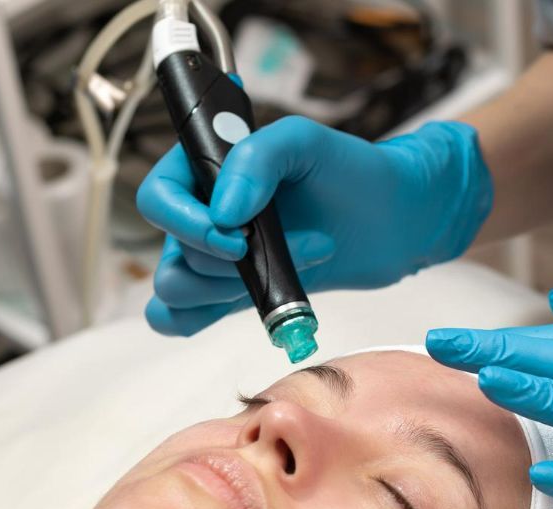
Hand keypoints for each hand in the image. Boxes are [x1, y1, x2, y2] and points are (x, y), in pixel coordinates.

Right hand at [136, 117, 492, 335]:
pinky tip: (247, 306)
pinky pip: (181, 317)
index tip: (238, 235)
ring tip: (304, 263)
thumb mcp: (306, 144)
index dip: (187, 224)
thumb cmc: (351, 171)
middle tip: (308, 243)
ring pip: (179, 290)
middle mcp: (199, 210)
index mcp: (204, 165)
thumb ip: (257, 160)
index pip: (158, 198)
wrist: (394, 219)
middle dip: (237, 262)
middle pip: (174, 253)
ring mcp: (214, 254)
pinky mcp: (232, 290)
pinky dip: (197, 321)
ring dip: (236, 290)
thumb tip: (222, 213)